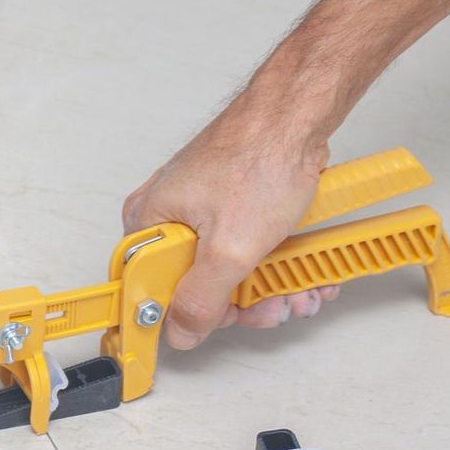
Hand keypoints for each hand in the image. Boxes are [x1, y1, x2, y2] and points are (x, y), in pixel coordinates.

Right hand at [122, 109, 338, 349]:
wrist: (299, 116)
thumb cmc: (260, 159)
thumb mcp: (231, 248)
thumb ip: (202, 299)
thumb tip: (180, 333)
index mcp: (149, 223)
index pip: (145, 289)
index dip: (181, 316)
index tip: (209, 331)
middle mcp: (168, 217)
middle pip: (193, 285)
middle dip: (242, 304)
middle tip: (273, 306)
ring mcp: (201, 211)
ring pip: (226, 271)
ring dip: (267, 288)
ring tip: (300, 288)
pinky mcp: (230, 207)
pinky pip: (245, 250)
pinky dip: (274, 265)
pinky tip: (303, 270)